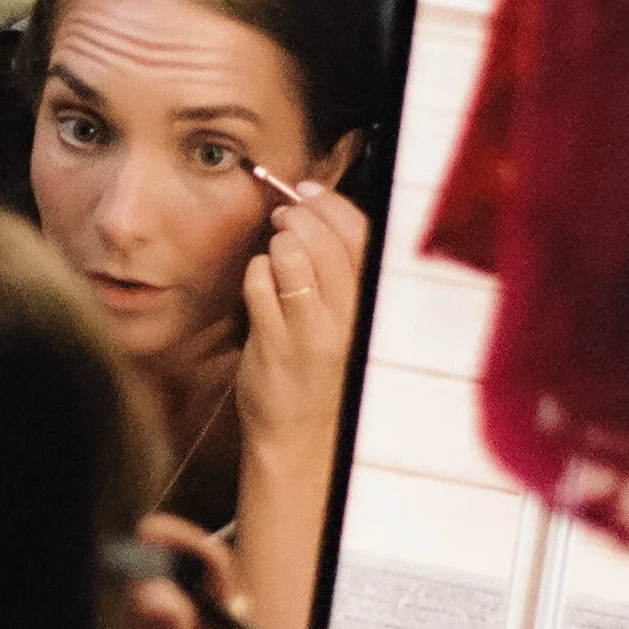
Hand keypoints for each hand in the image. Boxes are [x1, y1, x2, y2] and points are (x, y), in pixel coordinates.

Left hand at [237, 183, 366, 463]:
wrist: (300, 437)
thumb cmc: (322, 370)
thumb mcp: (348, 320)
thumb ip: (340, 272)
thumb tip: (317, 209)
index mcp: (373, 308)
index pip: (364, 238)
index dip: (333, 205)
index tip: (308, 191)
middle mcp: (350, 318)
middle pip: (325, 241)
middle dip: (298, 216)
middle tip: (284, 216)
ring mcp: (312, 331)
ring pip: (291, 256)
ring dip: (276, 244)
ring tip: (275, 255)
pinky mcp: (276, 344)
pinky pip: (259, 283)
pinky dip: (255, 274)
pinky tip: (260, 288)